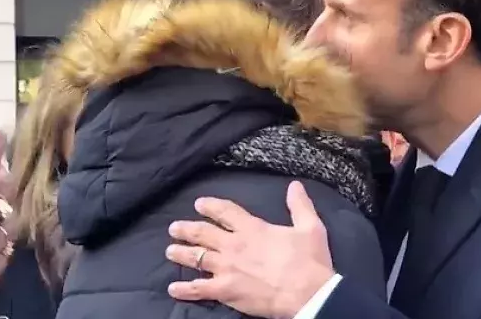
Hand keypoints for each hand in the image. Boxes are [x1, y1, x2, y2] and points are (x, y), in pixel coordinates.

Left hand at [166, 181, 335, 318]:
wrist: (307, 293)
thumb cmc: (309, 261)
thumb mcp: (311, 227)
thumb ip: (300, 205)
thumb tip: (295, 186)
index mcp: (253, 228)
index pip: (226, 211)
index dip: (210, 206)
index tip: (198, 204)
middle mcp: (235, 245)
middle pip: (203, 233)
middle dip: (187, 229)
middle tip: (174, 227)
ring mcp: (227, 268)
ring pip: (196, 258)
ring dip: (181, 253)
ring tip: (169, 250)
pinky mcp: (225, 290)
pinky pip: (199, 289)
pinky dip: (184, 289)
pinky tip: (173, 289)